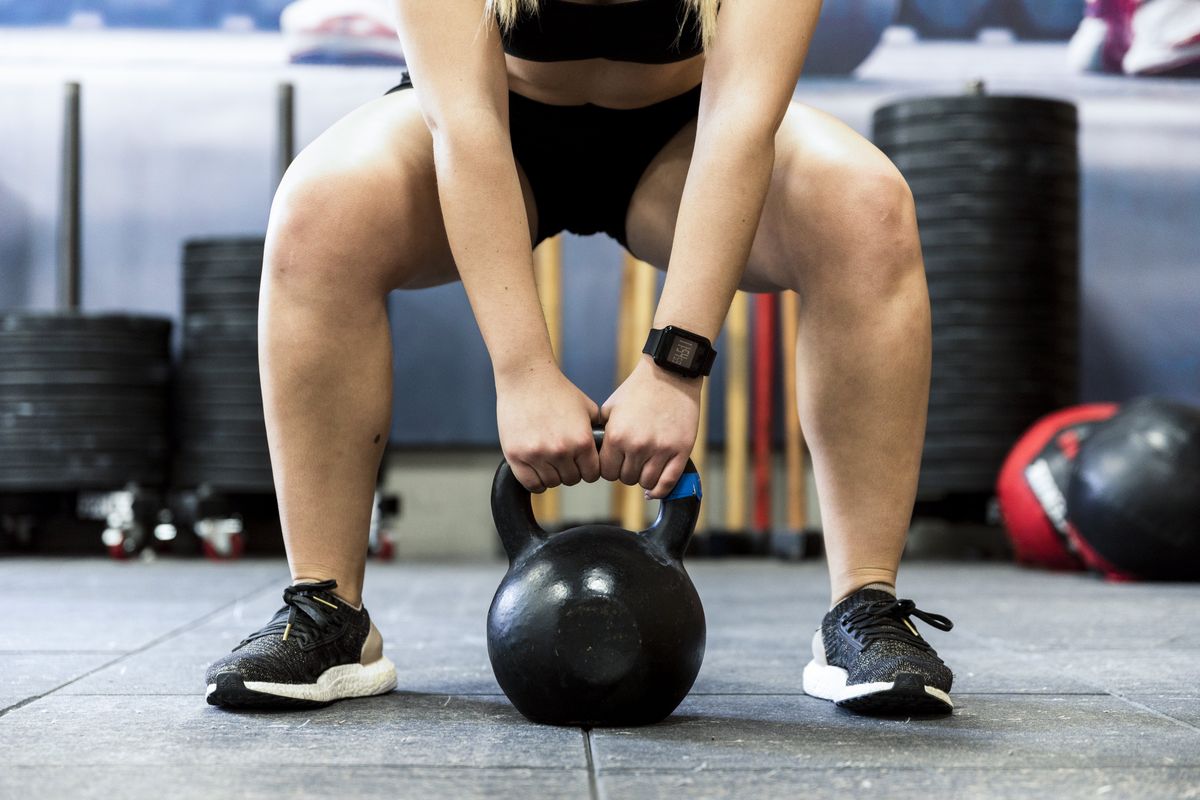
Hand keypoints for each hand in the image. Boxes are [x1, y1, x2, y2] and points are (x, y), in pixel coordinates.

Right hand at [496, 362, 601, 492]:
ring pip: (551, 482)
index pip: (591, 474)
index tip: (582, 464)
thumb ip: (598, 431)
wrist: (526, 377)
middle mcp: (561, 450)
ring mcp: (537, 454)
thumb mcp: (587, 408)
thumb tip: (608, 450)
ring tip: (550, 461)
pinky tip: (537, 469)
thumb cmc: (557, 390)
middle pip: (571, 479)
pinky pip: (530, 482)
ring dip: (552, 475)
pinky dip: (535, 481)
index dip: (588, 469)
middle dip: (570, 471)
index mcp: (581, 440)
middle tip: (564, 459)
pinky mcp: (516, 455)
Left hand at [598, 355, 701, 498]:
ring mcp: (661, 449)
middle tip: (631, 462)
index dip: (609, 469)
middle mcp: (638, 446)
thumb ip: (602, 433)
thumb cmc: (638, 389)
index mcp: (617, 436)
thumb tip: (593, 454)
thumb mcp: (610, 408)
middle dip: (626, 472)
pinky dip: (661, 489)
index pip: (606, 472)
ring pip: (647, 483)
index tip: (614, 464)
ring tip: (644, 466)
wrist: (669, 374)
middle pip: (626, 479)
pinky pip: (669, 482)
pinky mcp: (681, 450)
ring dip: (643, 478)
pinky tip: (655, 488)